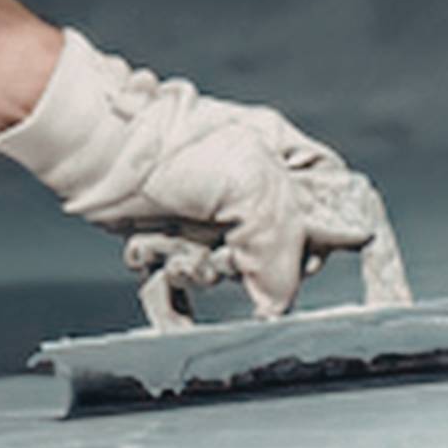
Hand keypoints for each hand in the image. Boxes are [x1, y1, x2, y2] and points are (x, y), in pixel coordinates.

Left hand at [0, 30, 412, 318]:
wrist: (92, 150)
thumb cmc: (169, 145)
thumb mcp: (248, 182)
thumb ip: (280, 244)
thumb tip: (276, 302)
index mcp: (285, 157)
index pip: (337, 209)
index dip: (344, 246)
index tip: (355, 284)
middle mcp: (253, 185)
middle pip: (282, 253)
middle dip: (250, 263)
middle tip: (223, 248)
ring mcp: (214, 211)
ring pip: (234, 271)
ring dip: (203, 268)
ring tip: (174, 244)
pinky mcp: (175, 234)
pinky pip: (191, 279)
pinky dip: (174, 284)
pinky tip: (157, 265)